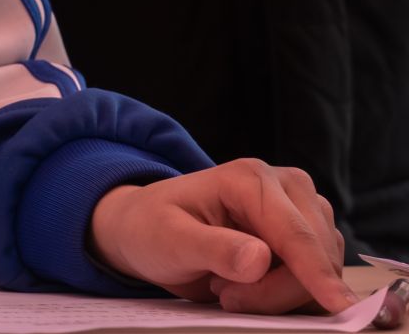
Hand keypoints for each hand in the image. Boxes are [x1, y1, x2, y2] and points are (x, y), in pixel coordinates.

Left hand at [89, 160, 353, 314]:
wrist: (146, 230)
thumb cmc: (152, 230)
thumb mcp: (169, 240)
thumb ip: (213, 249)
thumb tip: (260, 259)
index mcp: (251, 179)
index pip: (295, 234)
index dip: (317, 273)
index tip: (340, 307)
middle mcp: (286, 187)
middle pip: (314, 256)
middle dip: (277, 291)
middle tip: (222, 296)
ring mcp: (302, 211)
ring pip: (323, 269)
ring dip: (281, 294)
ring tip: (226, 288)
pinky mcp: (306, 237)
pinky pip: (320, 278)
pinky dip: (291, 295)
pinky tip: (248, 289)